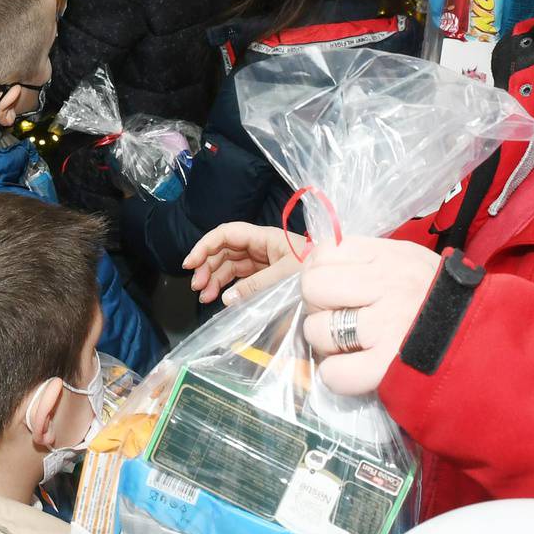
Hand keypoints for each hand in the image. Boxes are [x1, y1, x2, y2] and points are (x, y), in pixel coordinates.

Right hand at [185, 222, 309, 304]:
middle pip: (226, 250)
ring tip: (205, 296)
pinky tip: (221, 299)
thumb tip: (226, 299)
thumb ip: (254, 288)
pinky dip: (229, 288)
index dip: (206, 245)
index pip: (227, 234)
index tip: (191, 263)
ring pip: (231, 266)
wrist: (342, 285)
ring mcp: (265, 263)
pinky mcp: (269, 277)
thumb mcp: (285, 278)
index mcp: (266, 238)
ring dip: (215, 279)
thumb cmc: (317, 274)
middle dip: (208, 265)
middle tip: (198, 287)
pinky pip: (242, 279)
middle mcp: (263, 248)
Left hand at [299, 238, 442, 396]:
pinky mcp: (388, 368)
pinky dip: (338, 376)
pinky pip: (335, 373)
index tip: (334, 289)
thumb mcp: (413, 263)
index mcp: (390, 257)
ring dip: (327, 344)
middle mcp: (386, 285)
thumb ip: (370, 260)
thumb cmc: (448, 303)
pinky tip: (354, 371)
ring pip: (318, 330)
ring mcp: (386, 327)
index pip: (325, 252)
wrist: (491, 342)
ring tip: (349, 346)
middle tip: (338, 319)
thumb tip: (318, 261)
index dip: (321, 272)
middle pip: (313, 288)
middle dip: (319, 307)